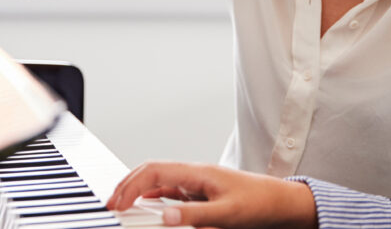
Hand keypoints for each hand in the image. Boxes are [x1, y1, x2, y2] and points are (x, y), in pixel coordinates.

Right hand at [106, 161, 316, 228]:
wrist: (279, 201)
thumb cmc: (257, 202)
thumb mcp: (225, 214)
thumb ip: (194, 216)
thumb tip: (165, 217)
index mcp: (197, 172)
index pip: (154, 171)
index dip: (131, 186)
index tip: (117, 205)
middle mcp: (194, 173)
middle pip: (152, 172)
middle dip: (128, 185)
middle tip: (111, 204)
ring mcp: (197, 182)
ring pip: (159, 180)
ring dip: (139, 190)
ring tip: (123, 205)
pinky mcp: (201, 192)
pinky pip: (171, 190)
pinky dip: (155, 197)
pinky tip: (150, 207)